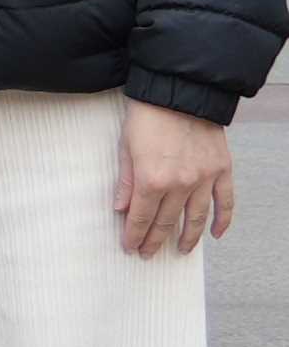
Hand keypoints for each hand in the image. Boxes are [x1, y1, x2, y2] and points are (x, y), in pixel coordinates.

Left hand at [122, 98, 240, 259]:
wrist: (179, 93)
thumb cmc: (147, 116)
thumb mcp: (125, 147)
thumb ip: (126, 181)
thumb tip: (121, 208)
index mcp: (152, 179)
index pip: (142, 217)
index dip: (135, 235)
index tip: (131, 247)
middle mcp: (180, 184)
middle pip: (167, 221)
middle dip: (155, 240)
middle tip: (148, 253)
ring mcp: (204, 179)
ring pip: (196, 218)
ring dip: (188, 238)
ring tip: (180, 250)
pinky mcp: (221, 170)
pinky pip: (224, 202)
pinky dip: (222, 220)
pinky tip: (216, 234)